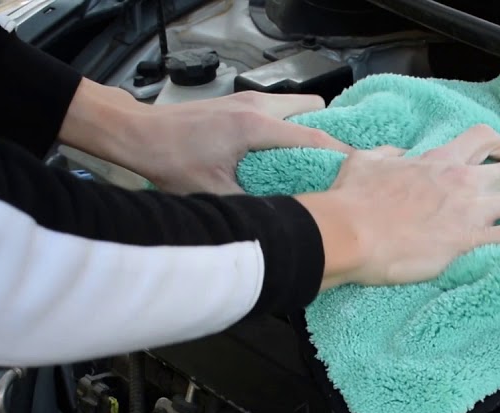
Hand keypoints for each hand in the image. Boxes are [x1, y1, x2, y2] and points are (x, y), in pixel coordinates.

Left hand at [128, 91, 352, 193]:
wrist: (139, 134)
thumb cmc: (170, 161)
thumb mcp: (214, 195)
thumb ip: (253, 208)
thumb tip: (281, 225)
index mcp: (256, 127)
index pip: (315, 136)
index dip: (342, 154)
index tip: (361, 169)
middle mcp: (257, 105)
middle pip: (315, 109)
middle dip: (328, 134)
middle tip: (333, 165)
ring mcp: (248, 99)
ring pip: (297, 106)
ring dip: (307, 128)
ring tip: (310, 160)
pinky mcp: (238, 102)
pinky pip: (279, 109)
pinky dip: (288, 126)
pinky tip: (281, 153)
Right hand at [295, 125, 499, 288]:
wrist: (350, 232)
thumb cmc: (352, 201)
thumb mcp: (365, 164)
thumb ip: (385, 156)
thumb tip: (394, 155)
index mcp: (439, 161)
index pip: (479, 140)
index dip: (498, 143)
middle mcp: (464, 182)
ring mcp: (472, 212)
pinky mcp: (471, 242)